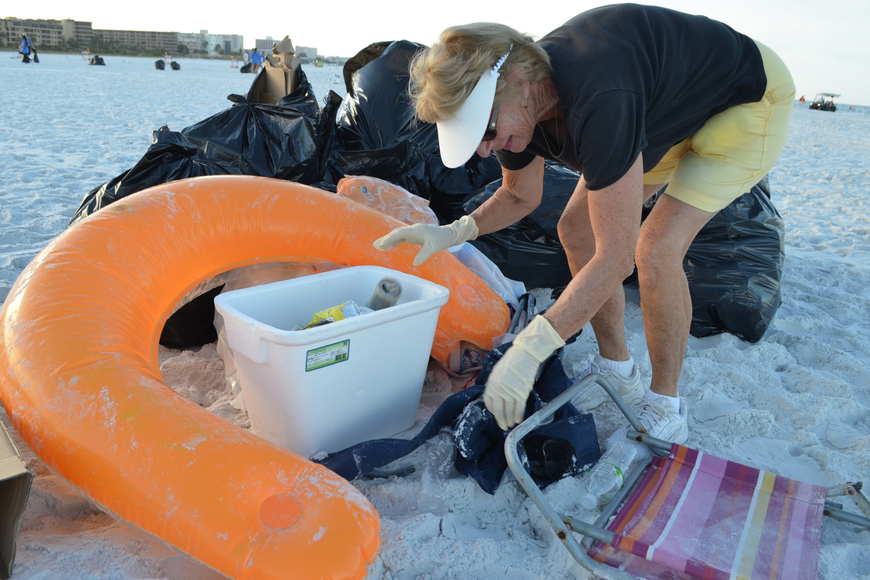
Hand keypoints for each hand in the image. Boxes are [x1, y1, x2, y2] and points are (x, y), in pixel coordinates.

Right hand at [373, 216, 477, 265]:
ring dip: (389, 239)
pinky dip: (395, 241)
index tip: (381, 243)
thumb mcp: (434, 247)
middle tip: (375, 245)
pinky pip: (403, 237)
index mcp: (416, 230)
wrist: (449, 234)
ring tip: (379, 246)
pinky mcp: (416, 235)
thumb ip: (424, 254)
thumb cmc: (442, 239)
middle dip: (386, 239)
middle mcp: (413, 229)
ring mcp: (414, 232)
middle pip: (397, 233)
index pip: (400, 233)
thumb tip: (415, 263)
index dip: (389, 238)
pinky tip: (391, 245)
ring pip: (399, 235)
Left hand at [483, 315, 565, 429]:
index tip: (496, 415)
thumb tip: (495, 395)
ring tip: (511, 424)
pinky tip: (518, 420)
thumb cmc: (511, 361)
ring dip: (510, 420)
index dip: (492, 411)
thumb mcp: (497, 371)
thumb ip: (495, 384)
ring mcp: (510, 392)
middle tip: (503, 426)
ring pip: (509, 411)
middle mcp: (499, 389)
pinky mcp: (521, 393)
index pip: (489, 402)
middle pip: (498, 410)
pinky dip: (518, 416)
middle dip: (500, 420)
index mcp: (491, 383)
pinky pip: (519, 408)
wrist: (525, 354)